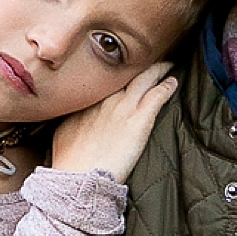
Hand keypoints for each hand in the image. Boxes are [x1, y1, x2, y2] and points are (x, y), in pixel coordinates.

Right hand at [50, 62, 179, 182]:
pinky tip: (172, 82)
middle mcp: (106, 98)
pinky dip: (167, 86)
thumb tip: (77, 117)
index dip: (116, 74)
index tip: (122, 72)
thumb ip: (74, 118)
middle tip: (147, 59)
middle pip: (125, 73)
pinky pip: (158, 95)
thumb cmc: (68, 160)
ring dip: (156, 70)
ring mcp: (124, 107)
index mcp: (87, 100)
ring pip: (144, 78)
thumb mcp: (63, 130)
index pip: (107, 80)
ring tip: (166, 65)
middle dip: (136, 64)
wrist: (79, 176)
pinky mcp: (140, 120)